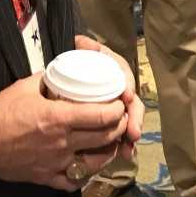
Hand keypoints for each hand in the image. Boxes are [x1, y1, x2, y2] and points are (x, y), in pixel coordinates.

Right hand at [0, 74, 126, 190]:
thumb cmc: (0, 112)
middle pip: (103, 138)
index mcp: (58, 118)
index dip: (117, 110)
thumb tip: (62, 72)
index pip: (100, 116)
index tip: (120, 103)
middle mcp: (62, 143)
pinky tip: (88, 165)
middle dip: (118, 127)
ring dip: (108, 151)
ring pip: (95, 162)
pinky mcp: (47, 178)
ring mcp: (56, 164)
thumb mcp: (25, 86)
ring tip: (111, 141)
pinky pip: (74, 182)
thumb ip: (48, 79)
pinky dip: (85, 174)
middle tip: (120, 118)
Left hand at [75, 34, 142, 160]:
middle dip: (134, 117)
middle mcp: (118, 87)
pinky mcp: (112, 122)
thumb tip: (82, 42)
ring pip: (129, 120)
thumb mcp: (76, 55)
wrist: (61, 82)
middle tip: (133, 133)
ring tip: (128, 148)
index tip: (126, 97)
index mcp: (112, 68)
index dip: (127, 85)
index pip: (123, 74)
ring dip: (131, 133)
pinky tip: (125, 154)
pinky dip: (124, 144)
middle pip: (132, 102)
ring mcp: (117, 106)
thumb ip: (84, 47)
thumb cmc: (72, 66)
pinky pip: (121, 133)